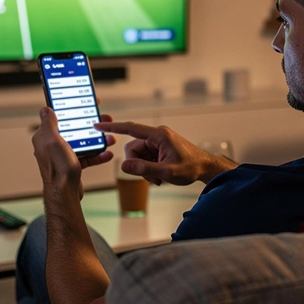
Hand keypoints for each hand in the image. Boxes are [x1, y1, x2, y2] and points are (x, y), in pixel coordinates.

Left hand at [32, 108, 115, 198]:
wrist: (64, 192)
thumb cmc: (57, 168)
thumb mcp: (51, 140)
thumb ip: (49, 123)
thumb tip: (46, 109)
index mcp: (45, 137)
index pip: (59, 116)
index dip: (72, 108)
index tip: (84, 101)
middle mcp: (53, 145)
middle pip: (75, 128)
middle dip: (91, 124)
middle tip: (103, 118)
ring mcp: (64, 155)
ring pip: (84, 142)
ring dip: (98, 140)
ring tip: (109, 138)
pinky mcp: (73, 164)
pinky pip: (88, 156)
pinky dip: (98, 154)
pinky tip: (107, 153)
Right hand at [94, 122, 236, 184]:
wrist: (205, 168)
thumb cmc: (190, 167)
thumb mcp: (166, 172)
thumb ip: (144, 169)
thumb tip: (124, 166)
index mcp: (158, 135)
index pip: (130, 128)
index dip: (113, 127)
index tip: (98, 125)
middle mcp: (157, 135)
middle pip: (133, 148)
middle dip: (137, 164)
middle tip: (151, 178)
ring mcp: (158, 142)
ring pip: (139, 155)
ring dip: (145, 169)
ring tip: (159, 178)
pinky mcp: (160, 148)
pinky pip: (146, 157)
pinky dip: (149, 168)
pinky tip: (160, 175)